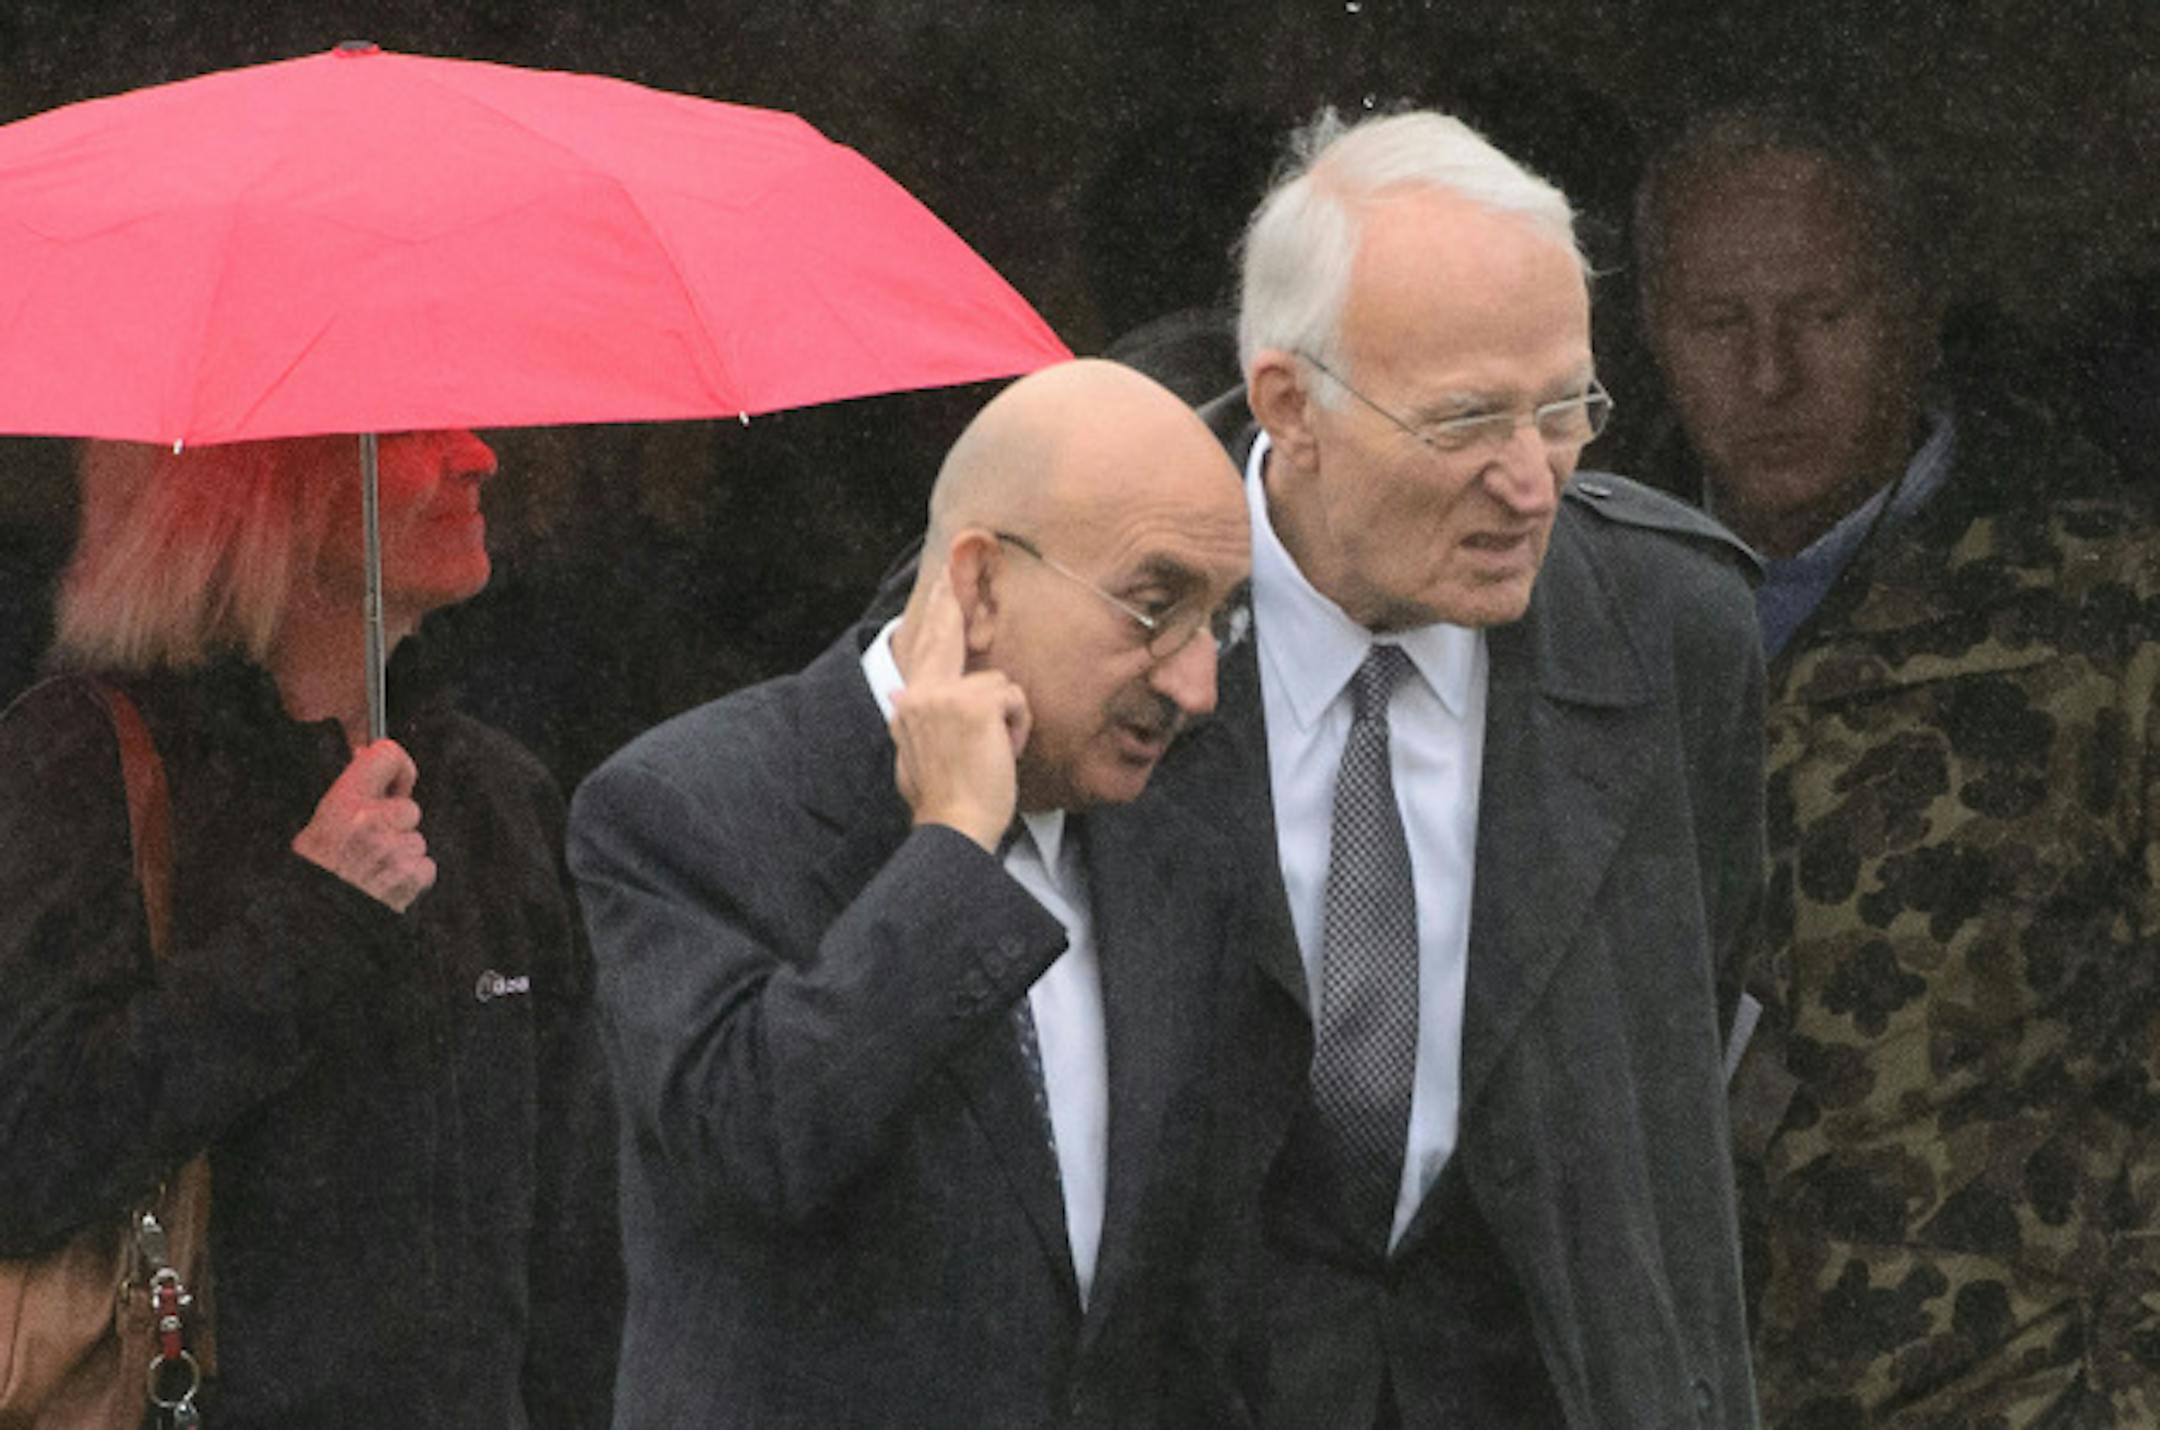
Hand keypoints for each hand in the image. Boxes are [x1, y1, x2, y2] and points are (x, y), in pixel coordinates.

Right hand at [290, 740, 435, 911]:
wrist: (313, 922)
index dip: (399, 768)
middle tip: (371, 845)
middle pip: (410, 808)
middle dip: (398, 825)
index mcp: (343, 802)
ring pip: (417, 840)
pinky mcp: (411, 875)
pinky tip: (386, 885)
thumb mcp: (322, 824)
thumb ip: (352, 796)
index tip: (396, 784)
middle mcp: (369, 820)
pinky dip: (412, 878)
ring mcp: (393, 849)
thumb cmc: (315, 874)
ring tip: (372, 871)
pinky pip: (426, 866)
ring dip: (402, 855)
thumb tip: (371, 759)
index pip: (386, 754)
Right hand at [891, 569, 1030, 850]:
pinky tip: (1004, 752)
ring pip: (997, 681)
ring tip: (996, 752)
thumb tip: (896, 695)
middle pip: (943, 632)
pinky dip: (1017, 727)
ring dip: (1008, 718)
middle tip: (964, 548)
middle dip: (953, 594)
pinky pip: (1013, 696)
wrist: (954, 826)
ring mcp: (943, 696)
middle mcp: (918, 694)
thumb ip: (915, 721)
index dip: (936, 614)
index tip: (943, 581)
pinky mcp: (973, 702)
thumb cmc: (946, 801)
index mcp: (908, 706)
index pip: (923, 649)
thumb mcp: (918, 755)